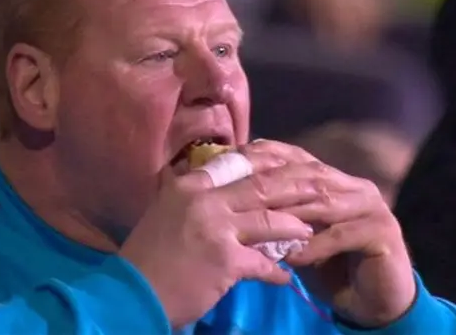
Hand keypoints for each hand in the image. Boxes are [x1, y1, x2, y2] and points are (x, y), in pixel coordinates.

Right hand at [118, 152, 314, 327]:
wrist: (132, 292)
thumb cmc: (148, 255)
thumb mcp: (167, 212)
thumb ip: (194, 197)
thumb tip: (220, 185)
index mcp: (190, 185)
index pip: (240, 164)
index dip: (272, 163)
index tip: (294, 163)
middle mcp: (205, 200)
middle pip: (263, 187)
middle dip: (298, 187)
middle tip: (324, 188)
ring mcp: (216, 229)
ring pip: (270, 221)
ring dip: (296, 227)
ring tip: (311, 231)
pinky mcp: (226, 261)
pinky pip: (264, 264)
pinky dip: (277, 272)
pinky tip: (286, 278)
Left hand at [245, 140, 414, 326]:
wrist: (372, 302)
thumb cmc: (329, 266)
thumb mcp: (297, 236)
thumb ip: (278, 214)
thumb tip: (235, 198)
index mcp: (335, 179)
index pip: (298, 159)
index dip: (266, 158)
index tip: (233, 165)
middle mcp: (355, 186)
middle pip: (310, 177)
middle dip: (273, 185)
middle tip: (240, 195)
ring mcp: (372, 206)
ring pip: (324, 203)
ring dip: (291, 215)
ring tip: (261, 225)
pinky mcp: (383, 232)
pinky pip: (342, 235)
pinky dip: (315, 246)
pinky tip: (292, 257)